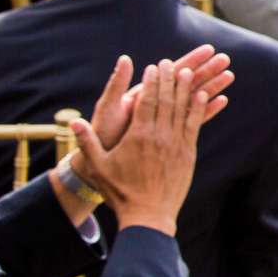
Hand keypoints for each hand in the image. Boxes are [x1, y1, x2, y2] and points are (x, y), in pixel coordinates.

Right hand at [66, 56, 225, 233]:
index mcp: (138, 135)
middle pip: (166, 100)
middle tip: (170, 62)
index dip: (151, 81)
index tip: (153, 66)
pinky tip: (205, 96)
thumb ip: (86, 142)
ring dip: (187, 88)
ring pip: (183, 109)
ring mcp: (176, 144)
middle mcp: (160, 136)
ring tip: (190, 71)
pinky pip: (195, 125)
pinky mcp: (188, 153)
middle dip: (169, 78)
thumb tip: (73, 123)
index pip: (146, 101)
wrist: (148, 214)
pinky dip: (200, 108)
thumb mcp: (98, 167)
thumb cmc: (120, 191)